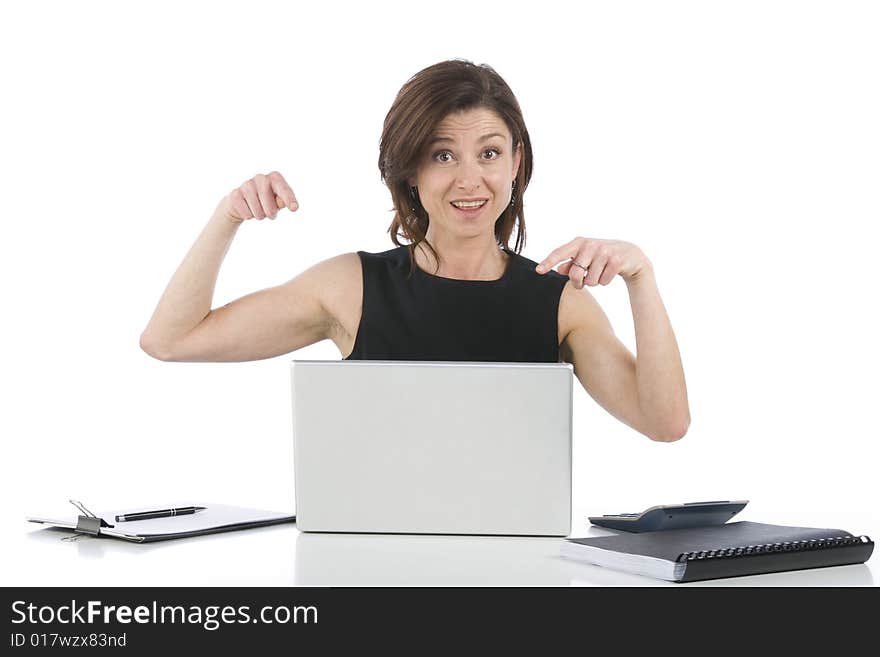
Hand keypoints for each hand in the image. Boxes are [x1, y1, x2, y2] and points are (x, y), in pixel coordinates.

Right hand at [218, 171, 298, 223]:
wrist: (241, 204)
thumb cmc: (265, 203)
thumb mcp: (277, 202)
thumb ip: (282, 201)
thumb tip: (287, 203)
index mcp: (274, 178)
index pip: (283, 187)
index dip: (289, 198)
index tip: (294, 208)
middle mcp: (260, 178)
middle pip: (269, 202)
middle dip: (271, 212)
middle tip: (271, 214)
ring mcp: (246, 185)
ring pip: (257, 209)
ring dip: (259, 215)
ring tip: (258, 211)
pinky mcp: (235, 194)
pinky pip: (246, 213)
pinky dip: (248, 216)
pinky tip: (247, 210)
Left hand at [535, 237, 651, 288]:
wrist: (630, 255)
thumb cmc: (602, 257)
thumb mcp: (585, 258)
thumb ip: (571, 264)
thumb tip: (559, 270)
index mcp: (580, 243)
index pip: (560, 253)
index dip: (549, 262)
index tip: (538, 271)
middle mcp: (591, 245)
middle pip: (575, 274)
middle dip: (578, 283)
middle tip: (582, 282)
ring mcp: (604, 251)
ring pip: (590, 281)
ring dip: (594, 282)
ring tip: (600, 273)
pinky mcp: (616, 260)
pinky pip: (603, 281)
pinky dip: (605, 281)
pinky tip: (610, 273)